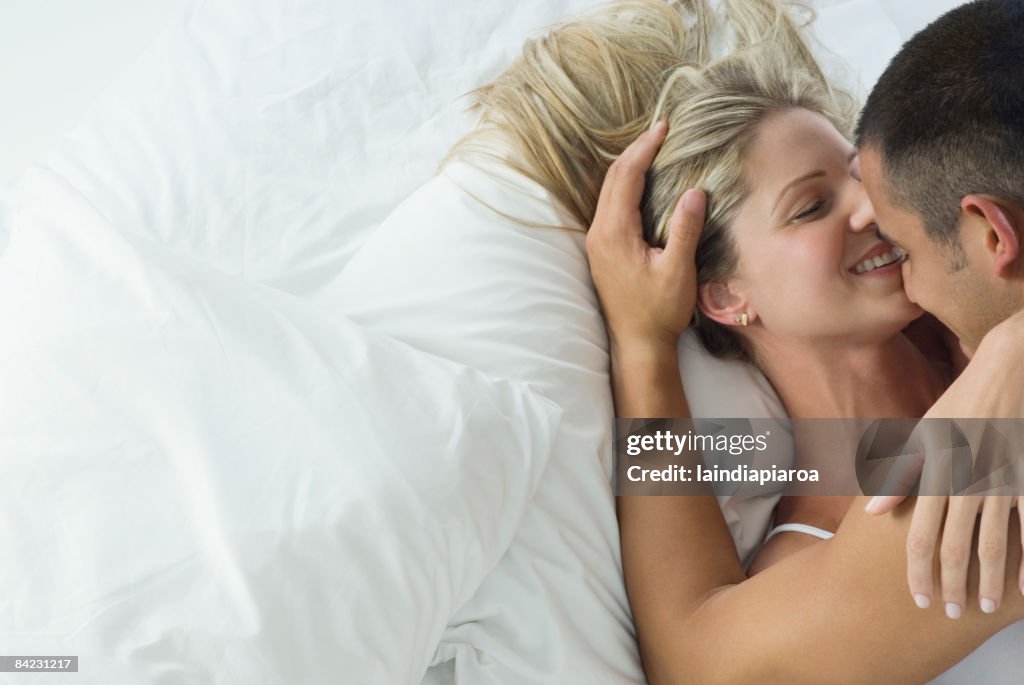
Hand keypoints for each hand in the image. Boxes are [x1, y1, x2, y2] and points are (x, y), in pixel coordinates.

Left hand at [585, 121, 705, 354]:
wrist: (638, 344)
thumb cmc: (659, 311)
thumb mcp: (678, 270)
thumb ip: (684, 229)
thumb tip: (694, 191)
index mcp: (614, 233)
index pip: (627, 177)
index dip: (645, 149)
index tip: (663, 127)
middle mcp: (599, 233)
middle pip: (613, 179)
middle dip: (636, 151)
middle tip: (659, 130)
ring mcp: (597, 242)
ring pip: (609, 191)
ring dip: (629, 167)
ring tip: (652, 149)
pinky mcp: (602, 250)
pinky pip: (610, 206)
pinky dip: (625, 186)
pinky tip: (642, 184)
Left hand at [865, 312, 1023, 615]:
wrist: (1009, 372)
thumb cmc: (961, 404)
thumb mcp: (923, 432)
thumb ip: (899, 473)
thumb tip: (872, 511)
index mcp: (936, 473)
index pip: (921, 535)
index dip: (918, 570)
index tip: (919, 598)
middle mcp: (968, 483)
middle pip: (957, 548)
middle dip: (953, 585)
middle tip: (951, 612)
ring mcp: (1002, 483)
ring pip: (995, 545)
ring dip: (989, 581)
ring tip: (984, 605)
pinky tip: (1022, 583)